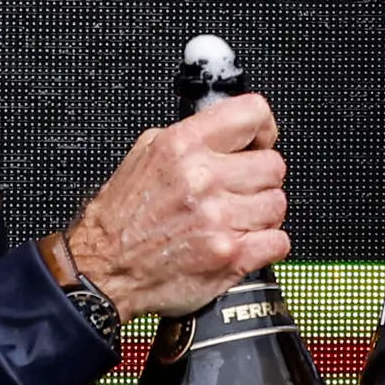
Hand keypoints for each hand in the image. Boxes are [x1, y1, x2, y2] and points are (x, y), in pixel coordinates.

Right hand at [63, 95, 291, 317]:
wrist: (106, 269)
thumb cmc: (122, 218)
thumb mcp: (144, 154)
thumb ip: (190, 137)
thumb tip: (229, 131)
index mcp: (182, 146)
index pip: (253, 114)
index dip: (262, 130)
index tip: (258, 144)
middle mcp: (201, 179)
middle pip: (274, 165)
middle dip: (260, 179)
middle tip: (238, 191)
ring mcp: (218, 219)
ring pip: (278, 204)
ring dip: (262, 214)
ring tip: (234, 219)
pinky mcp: (230, 255)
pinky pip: (279, 240)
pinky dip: (266, 244)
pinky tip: (241, 241)